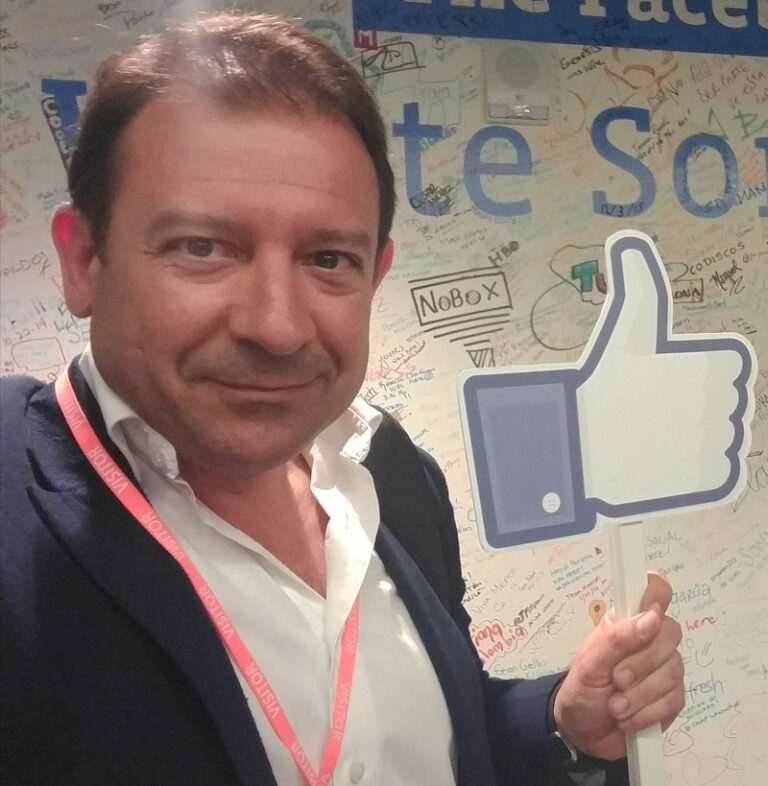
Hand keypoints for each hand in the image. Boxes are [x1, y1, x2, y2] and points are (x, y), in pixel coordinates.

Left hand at [553, 570, 683, 759]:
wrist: (583, 731)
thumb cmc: (583, 687)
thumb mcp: (590, 662)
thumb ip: (617, 637)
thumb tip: (652, 617)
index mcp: (628, 622)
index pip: (655, 592)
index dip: (658, 593)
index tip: (650, 613)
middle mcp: (651, 640)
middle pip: (670, 633)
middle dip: (642, 663)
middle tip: (616, 679)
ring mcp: (665, 669)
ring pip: (673, 671)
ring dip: (640, 695)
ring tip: (615, 707)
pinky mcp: (673, 699)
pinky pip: (674, 701)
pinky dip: (647, 713)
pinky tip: (628, 719)